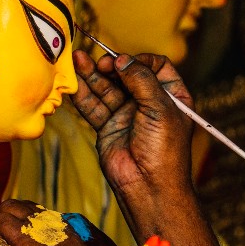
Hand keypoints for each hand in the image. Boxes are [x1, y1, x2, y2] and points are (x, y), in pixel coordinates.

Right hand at [71, 51, 194, 198]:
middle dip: (112, 66)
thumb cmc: (164, 148)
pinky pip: (94, 106)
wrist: (149, 186)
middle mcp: (149, 102)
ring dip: (92, 74)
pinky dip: (83, 93)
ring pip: (107, 88)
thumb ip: (141, 80)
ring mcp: (127, 114)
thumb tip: (123, 60)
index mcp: (171, 95)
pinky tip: (73, 80)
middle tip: (100, 62)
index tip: (127, 61)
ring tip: (77, 59)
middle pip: (127, 75)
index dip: (140, 60)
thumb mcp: (160, 107)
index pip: (155, 66)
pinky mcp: (108, 127)